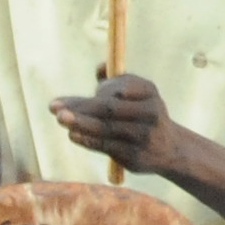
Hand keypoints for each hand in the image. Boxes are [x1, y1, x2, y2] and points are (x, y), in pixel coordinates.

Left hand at [51, 72, 178, 177]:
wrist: (169, 149)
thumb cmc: (144, 114)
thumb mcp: (139, 94)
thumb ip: (118, 81)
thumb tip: (100, 68)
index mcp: (149, 92)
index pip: (122, 86)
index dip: (100, 88)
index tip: (84, 89)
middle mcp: (150, 112)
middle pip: (110, 108)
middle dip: (81, 107)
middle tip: (55, 107)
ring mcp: (143, 136)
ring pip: (106, 128)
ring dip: (80, 123)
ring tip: (60, 118)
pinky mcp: (135, 156)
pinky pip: (107, 146)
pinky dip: (88, 140)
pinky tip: (73, 134)